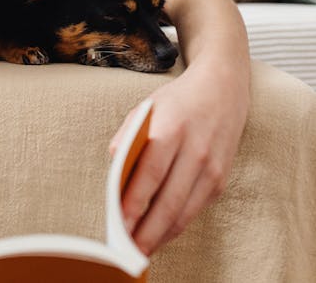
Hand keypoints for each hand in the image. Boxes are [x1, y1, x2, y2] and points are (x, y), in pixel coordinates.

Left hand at [109, 63, 247, 254]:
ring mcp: (212, 167)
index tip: (118, 222)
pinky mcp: (221, 179)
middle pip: (168, 200)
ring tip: (140, 249)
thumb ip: (127, 138)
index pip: (150, 173)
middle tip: (127, 249)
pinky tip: (159, 234)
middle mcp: (196, 150)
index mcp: (171, 129)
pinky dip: (176, 226)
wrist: (222, 89)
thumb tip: (115, 172)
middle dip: (147, 229)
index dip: (135, 201)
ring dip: (161, 234)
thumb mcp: (145, 109)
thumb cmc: (176, 101)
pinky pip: (195, 209)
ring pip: (185, 211)